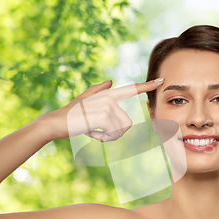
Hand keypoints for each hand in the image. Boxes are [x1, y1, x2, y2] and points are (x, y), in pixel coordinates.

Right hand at [39, 78, 163, 140]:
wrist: (55, 122)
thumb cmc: (70, 114)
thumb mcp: (84, 100)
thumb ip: (97, 91)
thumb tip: (110, 82)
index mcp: (108, 94)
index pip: (131, 88)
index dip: (147, 85)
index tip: (162, 80)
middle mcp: (109, 97)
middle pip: (127, 123)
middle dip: (114, 133)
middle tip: (96, 130)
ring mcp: (106, 105)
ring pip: (121, 130)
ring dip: (108, 136)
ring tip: (92, 130)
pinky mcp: (103, 116)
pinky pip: (113, 134)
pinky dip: (103, 138)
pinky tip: (90, 133)